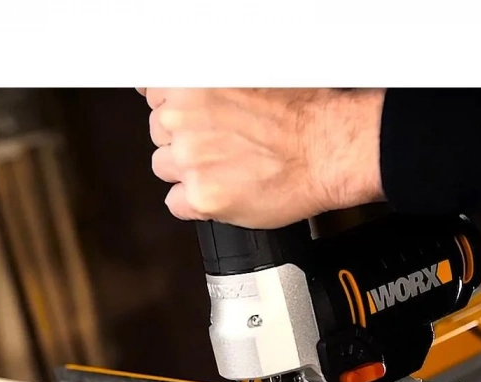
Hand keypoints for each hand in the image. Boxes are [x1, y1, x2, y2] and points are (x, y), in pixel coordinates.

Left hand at [139, 88, 385, 228]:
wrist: (326, 150)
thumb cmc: (299, 115)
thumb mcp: (244, 78)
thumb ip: (206, 86)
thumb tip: (183, 94)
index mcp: (189, 82)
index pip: (154, 96)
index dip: (179, 112)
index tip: (194, 121)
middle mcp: (182, 118)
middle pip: (160, 134)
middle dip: (185, 141)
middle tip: (222, 147)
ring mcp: (189, 159)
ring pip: (165, 168)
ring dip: (189, 172)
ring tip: (228, 170)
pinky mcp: (201, 196)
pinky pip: (176, 204)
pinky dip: (196, 203)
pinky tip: (224, 192)